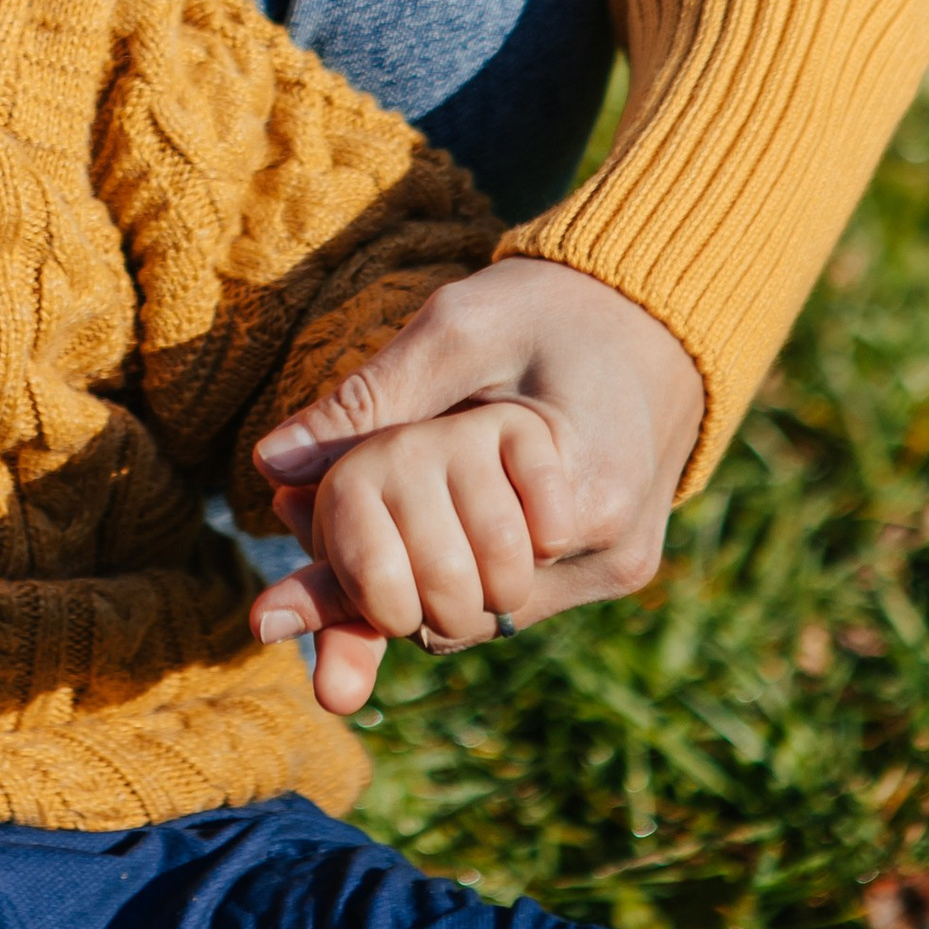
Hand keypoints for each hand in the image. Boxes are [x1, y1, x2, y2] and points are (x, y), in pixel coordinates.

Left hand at [244, 255, 705, 716]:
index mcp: (582, 487)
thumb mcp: (455, 330)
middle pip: (455, 612)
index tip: (277, 559)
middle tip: (297, 518)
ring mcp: (616, 568)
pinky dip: (450, 572)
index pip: (442, 570)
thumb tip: (273, 463)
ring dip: (409, 579)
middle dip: (376, 575)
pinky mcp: (612, 569)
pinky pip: (507, 602)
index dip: (357, 563)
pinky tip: (408, 524)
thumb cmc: (550, 309)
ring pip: (475, 619)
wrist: (656, 316)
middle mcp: (610, 551)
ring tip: (348, 517)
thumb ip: (373, 400)